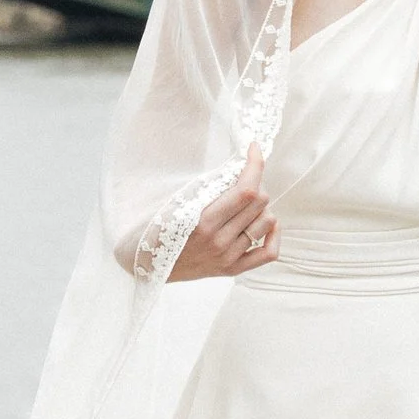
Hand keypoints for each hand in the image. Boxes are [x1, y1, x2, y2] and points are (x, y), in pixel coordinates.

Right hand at [168, 148, 279, 281]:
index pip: (246, 191)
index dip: (255, 165)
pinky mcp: (232, 270)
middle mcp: (219, 241)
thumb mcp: (175, 202)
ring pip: (267, 221)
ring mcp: (227, 257)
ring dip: (261, 206)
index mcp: (202, 222)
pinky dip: (273, 234)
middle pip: (259, 202)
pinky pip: (269, 252)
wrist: (146, 264)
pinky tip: (266, 223)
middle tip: (242, 179)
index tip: (254, 149)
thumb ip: (208, 187)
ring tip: (245, 204)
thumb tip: (239, 166)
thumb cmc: (158, 227)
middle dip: (256, 182)